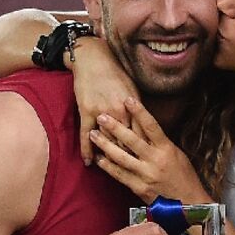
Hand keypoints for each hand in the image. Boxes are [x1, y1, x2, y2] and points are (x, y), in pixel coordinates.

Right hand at [71, 39, 137, 164]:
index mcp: (133, 108)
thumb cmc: (116, 73)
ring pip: (107, 141)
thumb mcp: (133, 90)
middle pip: (126, 142)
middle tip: (133, 174)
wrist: (94, 59)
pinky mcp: (87, 112)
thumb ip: (138, 110)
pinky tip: (89, 163)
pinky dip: (88, 151)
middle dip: (130, 159)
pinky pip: (86, 136)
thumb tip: (145, 127)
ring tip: (111, 170)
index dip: (144, 152)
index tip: (148, 165)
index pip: (140, 135)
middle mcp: (119, 112)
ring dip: (108, 158)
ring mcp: (102, 113)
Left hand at [90, 98, 208, 204]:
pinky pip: (120, 175)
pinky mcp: (139, 188)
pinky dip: (108, 166)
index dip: (139, 111)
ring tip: (93, 135)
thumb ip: (160, 143)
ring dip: (105, 145)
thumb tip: (144, 128)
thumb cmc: (184, 177)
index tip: (128, 99)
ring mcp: (146, 175)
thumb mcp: (177, 155)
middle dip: (114, 126)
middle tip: (101, 115)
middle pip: (131, 140)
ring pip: (121, 157)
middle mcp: (155, 160)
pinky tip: (99, 159)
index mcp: (166, 149)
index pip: (151, 126)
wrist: (188, 205)